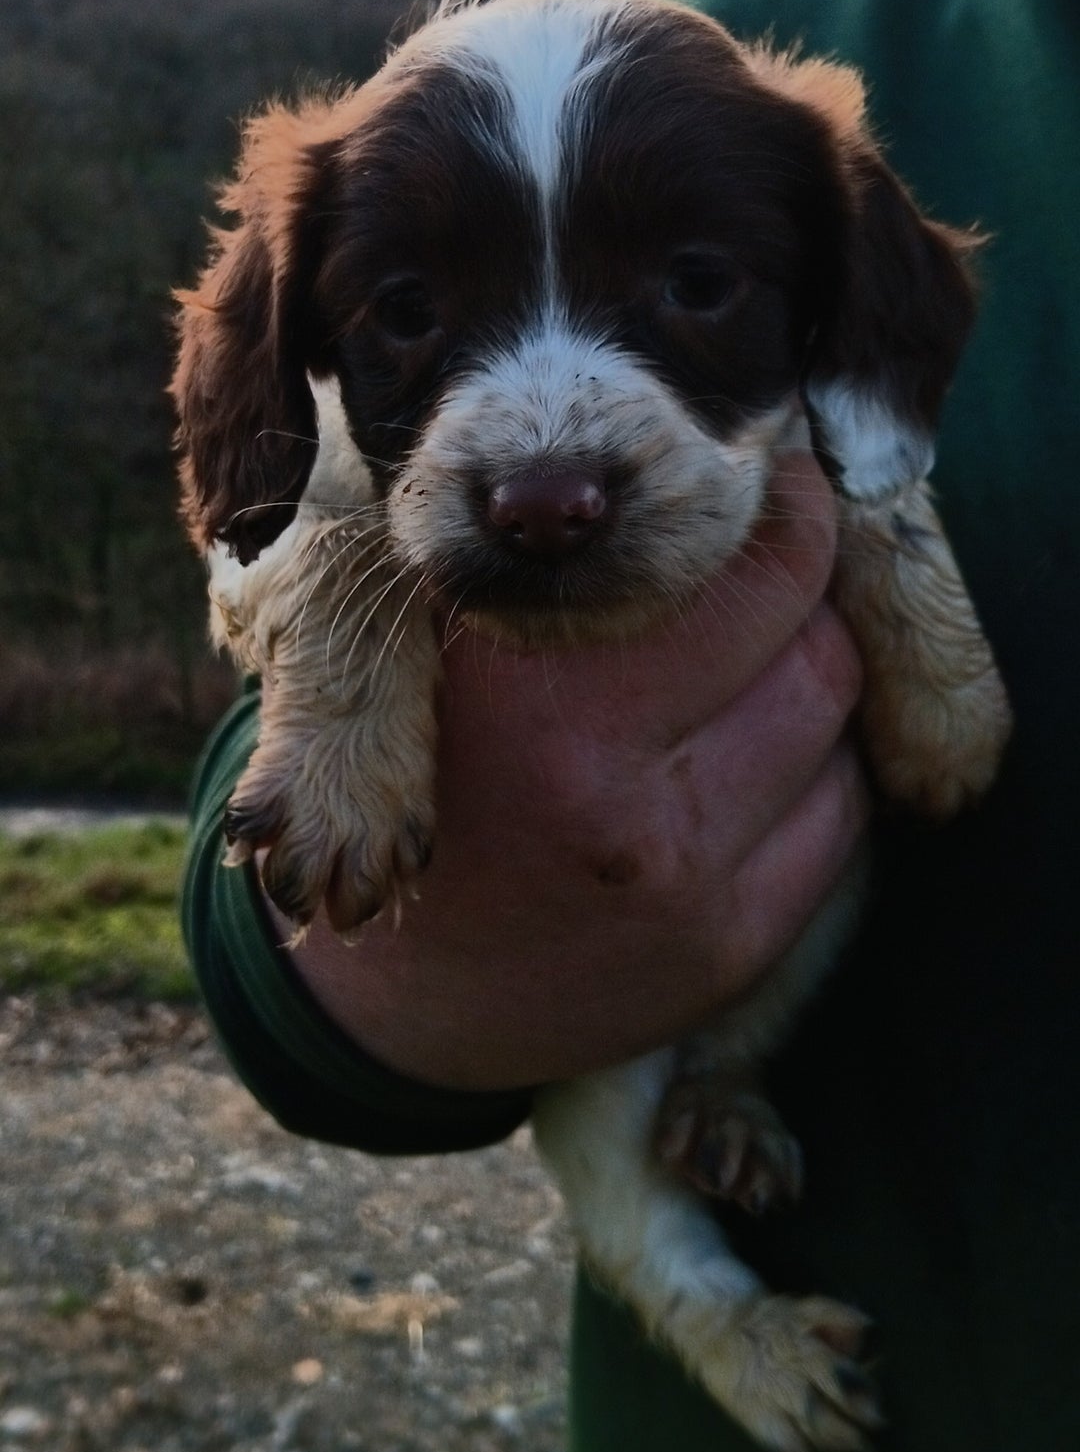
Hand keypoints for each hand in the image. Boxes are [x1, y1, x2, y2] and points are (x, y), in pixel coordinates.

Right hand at [266, 452, 868, 1088]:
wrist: (397, 994)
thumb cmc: (417, 773)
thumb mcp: (420, 640)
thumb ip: (528, 550)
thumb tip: (687, 457)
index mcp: (520, 691)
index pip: (723, 557)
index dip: (770, 501)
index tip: (764, 476)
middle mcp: (604, 789)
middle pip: (805, 629)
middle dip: (800, 582)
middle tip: (766, 560)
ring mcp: (678, 880)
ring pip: (832, 712)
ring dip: (809, 670)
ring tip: (743, 665)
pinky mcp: (729, 950)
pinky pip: (840, 816)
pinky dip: (815, 771)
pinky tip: (745, 763)